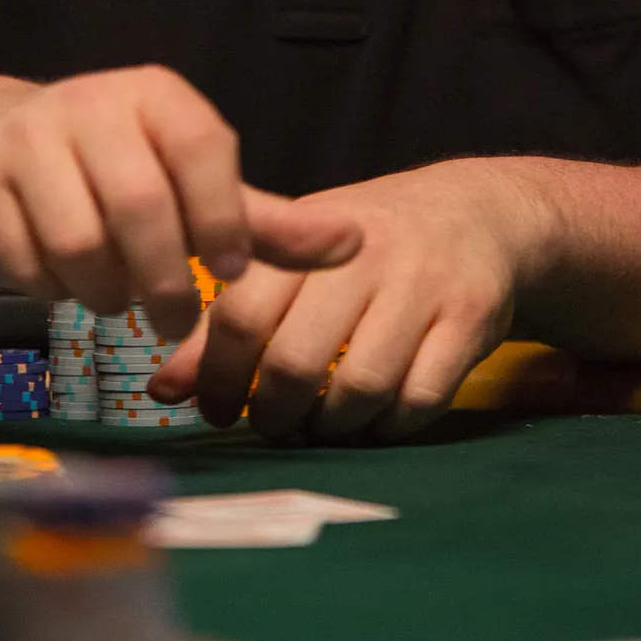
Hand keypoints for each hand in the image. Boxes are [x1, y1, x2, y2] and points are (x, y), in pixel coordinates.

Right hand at [0, 64, 362, 337]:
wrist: (1, 143)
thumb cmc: (126, 170)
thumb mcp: (199, 186)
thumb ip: (271, 224)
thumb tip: (356, 243)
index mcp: (156, 95)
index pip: (201, 148)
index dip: (220, 217)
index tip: (230, 271)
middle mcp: (90, 103)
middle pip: (139, 206)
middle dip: (164, 281)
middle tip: (176, 322)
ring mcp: (27, 139)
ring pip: (78, 242)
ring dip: (106, 292)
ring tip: (119, 298)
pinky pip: (24, 261)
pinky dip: (53, 290)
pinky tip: (67, 281)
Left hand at [149, 159, 531, 442]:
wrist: (477, 214)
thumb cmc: (364, 246)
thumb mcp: (296, 262)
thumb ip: (232, 319)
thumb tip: (164, 391)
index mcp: (307, 240)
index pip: (242, 315)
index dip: (217, 376)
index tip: (213, 409)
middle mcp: (364, 255)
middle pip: (296, 360)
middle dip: (273, 414)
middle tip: (271, 425)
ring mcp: (423, 285)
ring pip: (361, 387)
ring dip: (332, 427)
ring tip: (322, 424)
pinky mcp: (472, 317)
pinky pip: (421, 398)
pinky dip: (391, 426)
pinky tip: (377, 418)